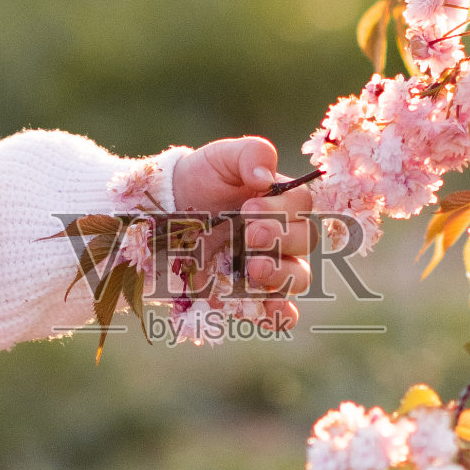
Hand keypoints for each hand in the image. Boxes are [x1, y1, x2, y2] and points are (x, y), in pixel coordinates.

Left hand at [172, 136, 314, 330]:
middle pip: (305, 241)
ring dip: (283, 276)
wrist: (164, 214)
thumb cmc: (199, 180)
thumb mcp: (220, 158)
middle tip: (250, 234)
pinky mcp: (250, 296)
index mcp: (281, 202)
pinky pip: (280, 312)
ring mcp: (269, 267)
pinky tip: (268, 310)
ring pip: (299, 277)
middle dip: (281, 238)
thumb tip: (266, 177)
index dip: (282, 209)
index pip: (302, 205)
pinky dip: (280, 315)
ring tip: (254, 269)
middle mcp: (282, 236)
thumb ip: (249, 154)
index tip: (248, 207)